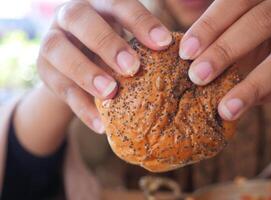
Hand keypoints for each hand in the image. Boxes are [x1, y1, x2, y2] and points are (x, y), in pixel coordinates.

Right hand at [37, 0, 171, 132]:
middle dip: (106, 43)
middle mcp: (69, 17)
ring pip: (57, 50)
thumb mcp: (126, 41)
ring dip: (85, 72)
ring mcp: (51, 42)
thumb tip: (187, 63)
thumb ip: (145, 47)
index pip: (118, 4)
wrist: (76, 65)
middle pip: (80, 19)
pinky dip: (81, 108)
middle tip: (132, 68)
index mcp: (97, 6)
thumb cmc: (110, 50)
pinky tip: (101, 125)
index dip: (140, 22)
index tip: (163, 43)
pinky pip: (59, 89)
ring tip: (110, 93)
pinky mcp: (45, 71)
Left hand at [180, 0, 270, 120]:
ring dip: (252, 86)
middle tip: (197, 76)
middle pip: (262, 21)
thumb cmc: (254, 29)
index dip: (210, 26)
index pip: (237, 1)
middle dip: (225, 50)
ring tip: (225, 109)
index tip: (186, 52)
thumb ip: (219, 31)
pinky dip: (270, 95)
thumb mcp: (238, 22)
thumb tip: (186, 53)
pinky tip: (246, 105)